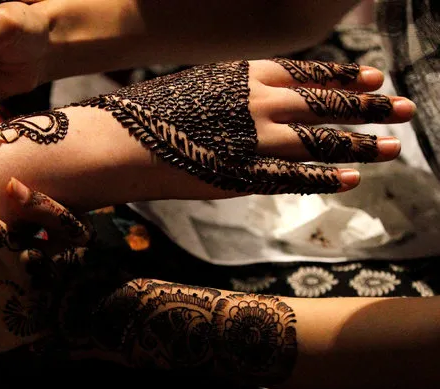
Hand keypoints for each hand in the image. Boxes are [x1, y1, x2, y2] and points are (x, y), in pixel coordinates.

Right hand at [70, 59, 412, 194]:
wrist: (122, 140)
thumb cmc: (155, 110)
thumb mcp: (202, 85)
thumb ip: (239, 91)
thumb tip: (265, 98)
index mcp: (248, 74)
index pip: (309, 73)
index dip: (344, 78)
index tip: (373, 79)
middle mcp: (261, 103)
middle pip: (326, 105)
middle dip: (368, 108)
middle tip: (403, 108)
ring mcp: (256, 140)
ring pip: (320, 141)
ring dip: (360, 144)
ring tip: (393, 146)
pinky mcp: (245, 175)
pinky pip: (293, 177)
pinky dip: (323, 177)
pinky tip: (351, 178)